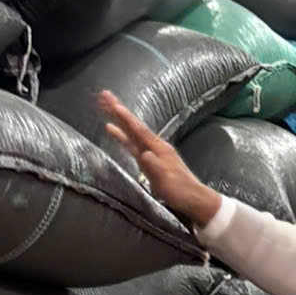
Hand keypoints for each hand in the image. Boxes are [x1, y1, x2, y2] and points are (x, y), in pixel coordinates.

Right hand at [99, 92, 222, 228]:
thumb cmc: (178, 189)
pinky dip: (121, 135)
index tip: (112, 103)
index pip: (137, 129)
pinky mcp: (148, 160)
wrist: (192, 198)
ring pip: (131, 132)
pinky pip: (131, 144)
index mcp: (158, 147)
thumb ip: (154, 166)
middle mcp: (154, 145)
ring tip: (105, 107)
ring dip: (118, 120)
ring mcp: (151, 151)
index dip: (124, 117)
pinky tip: (113, 131)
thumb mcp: (165, 179)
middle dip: (118, 111)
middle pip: (133, 125)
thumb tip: (143, 154)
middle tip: (103, 96)